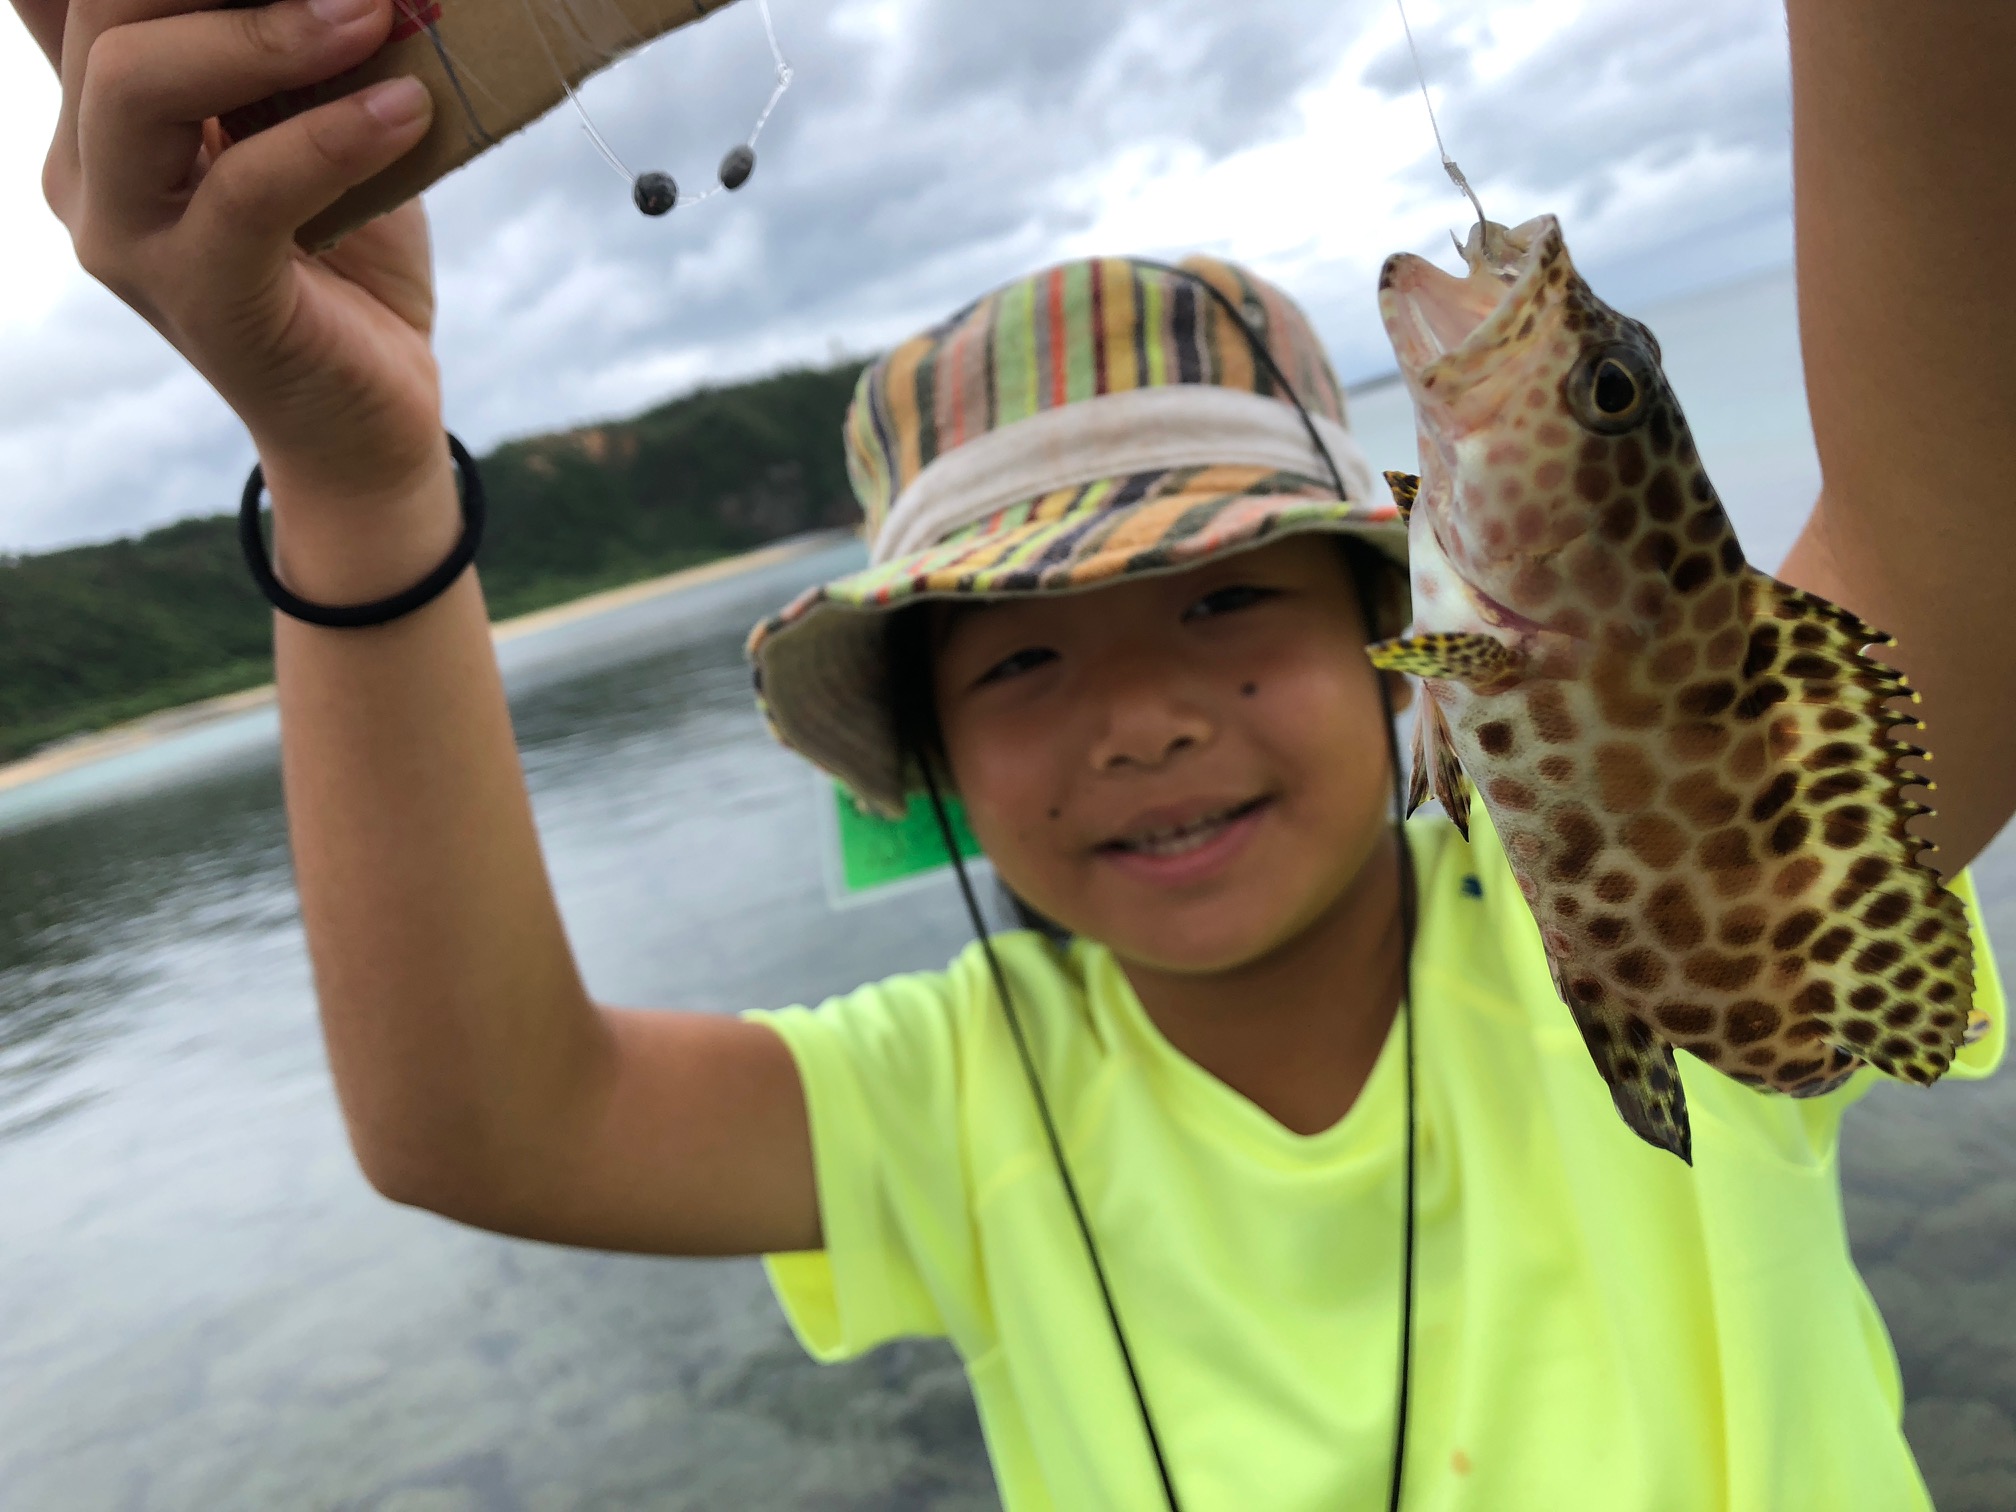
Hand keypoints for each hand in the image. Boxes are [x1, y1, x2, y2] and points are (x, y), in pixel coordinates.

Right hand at [22, 0, 449, 503]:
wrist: (374, 414)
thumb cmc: (351, 263)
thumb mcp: (323, 131)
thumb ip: (302, 54)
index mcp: (104, 112)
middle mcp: (88, 165)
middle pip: (105, 12)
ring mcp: (127, 234)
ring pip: (138, 82)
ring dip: (267, 33)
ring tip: (375, 15)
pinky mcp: (198, 293)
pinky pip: (246, 188)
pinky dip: (332, 135)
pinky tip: (406, 111)